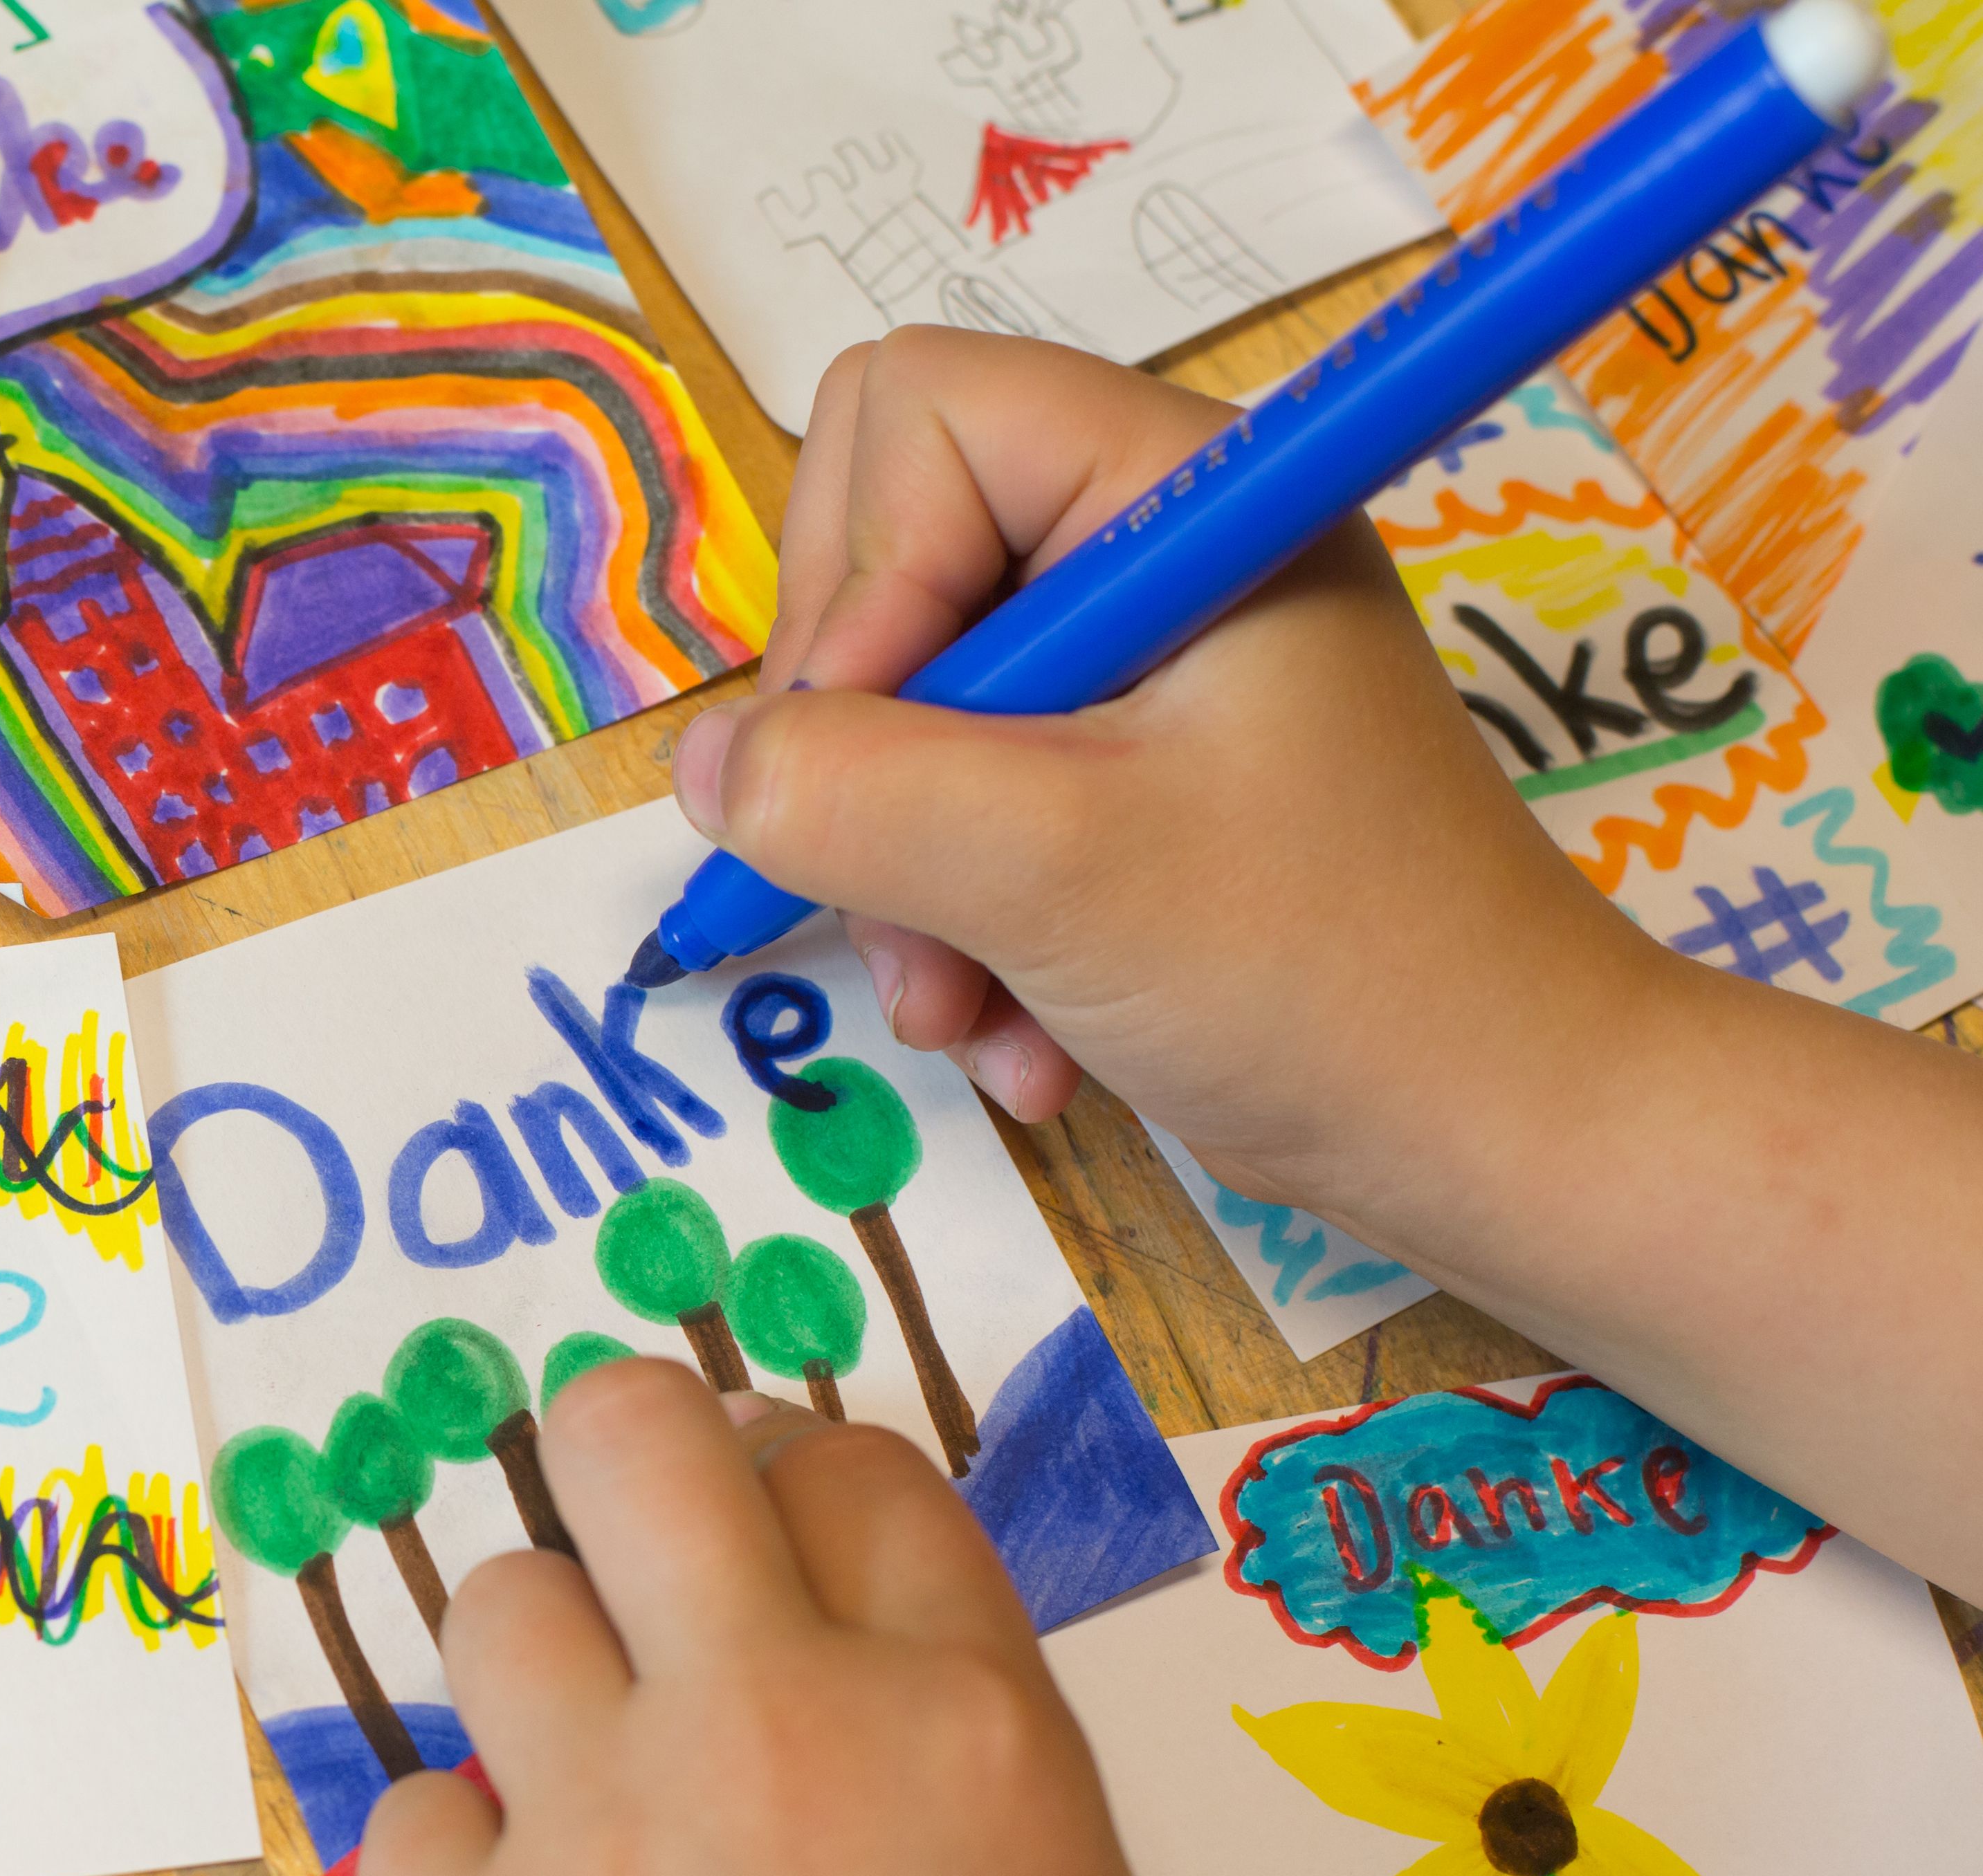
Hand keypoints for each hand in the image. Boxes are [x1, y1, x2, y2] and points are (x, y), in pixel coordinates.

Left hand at [359, 1360, 1189, 1875]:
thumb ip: (940, 1729)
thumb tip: (795, 1573)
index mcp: (968, 1719)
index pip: (845, 1460)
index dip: (781, 1473)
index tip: (748, 1531)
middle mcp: (780, 1729)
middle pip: (630, 1434)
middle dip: (607, 1450)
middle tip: (607, 1534)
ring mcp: (601, 1832)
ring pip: (496, 1604)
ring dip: (532, 1681)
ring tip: (585, 1813)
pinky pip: (415, 1816)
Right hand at [672, 327, 1642, 1236]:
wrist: (1499, 1135)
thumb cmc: (1323, 974)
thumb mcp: (1055, 871)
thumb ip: (850, 792)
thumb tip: (705, 768)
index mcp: (1180, 495)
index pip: (911, 413)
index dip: (854, 581)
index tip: (876, 757)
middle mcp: (1156, 550)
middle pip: (879, 556)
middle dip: (860, 755)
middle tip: (900, 895)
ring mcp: (1143, 670)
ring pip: (901, 707)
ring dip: (902, 880)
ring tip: (966, 1005)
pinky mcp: (1131, 782)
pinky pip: (958, 808)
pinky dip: (961, 931)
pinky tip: (1020, 1034)